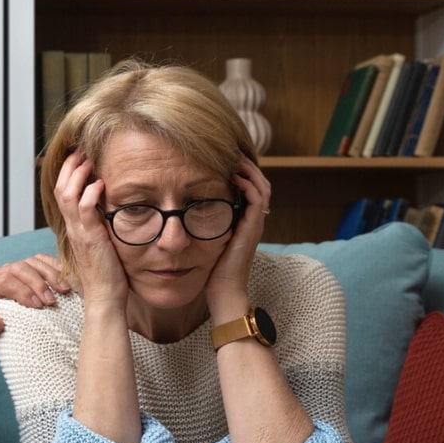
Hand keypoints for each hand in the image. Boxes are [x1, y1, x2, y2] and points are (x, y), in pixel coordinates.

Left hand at [0, 253, 69, 309]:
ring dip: (50, 274)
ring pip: (31, 262)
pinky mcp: (24, 269)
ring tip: (64, 290)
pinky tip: (66, 279)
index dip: (22, 291)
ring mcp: (11, 268)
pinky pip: (40, 261)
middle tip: (51, 301)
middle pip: (18, 268)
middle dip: (37, 283)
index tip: (37, 306)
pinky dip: (54, 267)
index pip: (3, 281)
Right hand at [54, 152, 127, 306]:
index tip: (81, 158)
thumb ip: (102, 225)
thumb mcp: (103, 243)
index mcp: (74, 228)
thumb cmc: (107, 274)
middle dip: (70, 166)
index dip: (69, 173)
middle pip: (60, 188)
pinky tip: (101, 184)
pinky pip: (83, 209)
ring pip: (67, 194)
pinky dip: (90, 192)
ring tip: (89, 160)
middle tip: (82, 151)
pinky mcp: (91, 238)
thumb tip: (112, 208)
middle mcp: (73, 228)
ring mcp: (79, 232)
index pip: (63, 194)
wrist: (105, 297)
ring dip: (78, 174)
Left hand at [207, 156, 272, 314]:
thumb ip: (202, 226)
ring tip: (235, 156)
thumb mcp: (206, 242)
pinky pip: (257, 200)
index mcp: (244, 222)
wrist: (223, 293)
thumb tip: (181, 212)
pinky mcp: (252, 229)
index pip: (250, 189)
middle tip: (233, 149)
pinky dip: (248, 185)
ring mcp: (255, 225)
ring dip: (249, 170)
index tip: (225, 158)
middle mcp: (253, 221)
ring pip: (262, 187)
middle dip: (247, 165)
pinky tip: (234, 176)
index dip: (242, 172)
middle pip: (260, 183)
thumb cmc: (211, 273)